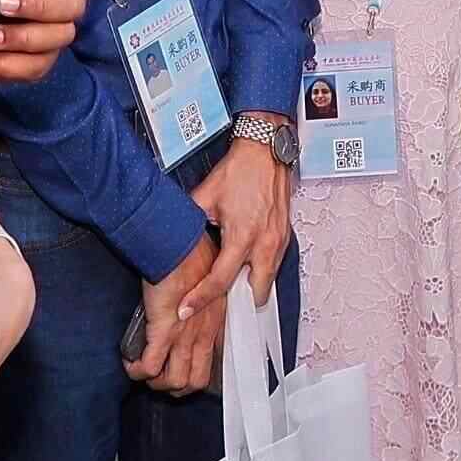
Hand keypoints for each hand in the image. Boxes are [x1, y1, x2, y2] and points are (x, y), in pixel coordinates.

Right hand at [130, 234, 225, 394]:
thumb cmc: (191, 256)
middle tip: (158, 376)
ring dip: (155, 383)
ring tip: (143, 371)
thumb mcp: (208, 286)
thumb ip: (202, 305)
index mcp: (214, 324)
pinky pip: (150, 367)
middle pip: (193, 382)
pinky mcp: (163, 330)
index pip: (210, 366)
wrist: (177, 243)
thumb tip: (189, 315)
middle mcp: (203, 334)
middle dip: (173, 387)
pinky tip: (130, 364)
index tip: (177, 370)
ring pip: (174, 382)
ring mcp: (184, 335)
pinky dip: (138, 371)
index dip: (192, 375)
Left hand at [194, 133, 292, 305]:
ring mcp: (278, 241)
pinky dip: (261, 272)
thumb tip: (174, 238)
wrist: (265, 151)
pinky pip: (274, 265)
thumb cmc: (240, 170)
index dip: (200, 299)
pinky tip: (248, 270)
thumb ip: (191, 222)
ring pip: (268, 281)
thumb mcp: (205, 196)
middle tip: (218, 309)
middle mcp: (264, 243)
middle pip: (255, 294)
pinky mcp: (285, 236)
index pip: (219, 281)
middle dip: (238, 305)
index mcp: (242, 236)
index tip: (186, 309)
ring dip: (251, 288)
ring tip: (232, 292)